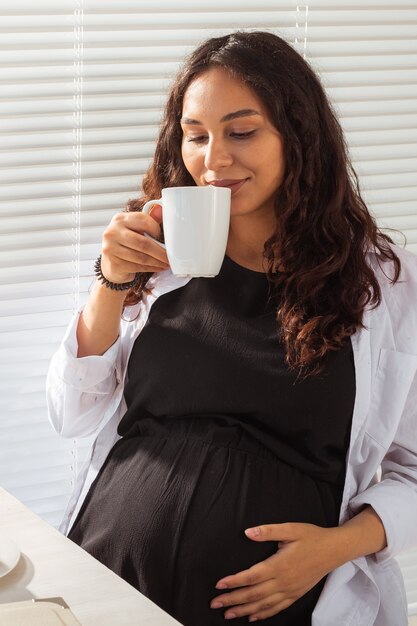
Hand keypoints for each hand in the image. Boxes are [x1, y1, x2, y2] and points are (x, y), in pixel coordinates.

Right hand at [101, 205, 169, 282]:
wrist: (111, 263)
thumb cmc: (126, 244)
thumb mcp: (135, 229)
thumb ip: (148, 220)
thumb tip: (161, 209)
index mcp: (120, 219)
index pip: (143, 220)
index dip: (157, 230)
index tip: (164, 237)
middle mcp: (113, 232)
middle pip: (143, 242)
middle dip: (160, 251)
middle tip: (170, 256)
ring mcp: (111, 249)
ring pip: (142, 257)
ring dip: (157, 262)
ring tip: (166, 263)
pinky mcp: (114, 264)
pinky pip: (138, 267)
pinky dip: (151, 268)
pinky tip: (158, 267)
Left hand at [211, 522, 341, 621]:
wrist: (334, 550)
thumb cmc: (311, 537)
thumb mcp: (290, 529)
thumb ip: (268, 531)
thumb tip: (248, 532)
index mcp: (279, 565)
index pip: (251, 577)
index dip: (234, 582)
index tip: (219, 585)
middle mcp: (283, 581)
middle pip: (253, 594)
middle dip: (233, 600)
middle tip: (215, 603)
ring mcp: (290, 590)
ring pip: (263, 604)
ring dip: (244, 610)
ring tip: (228, 614)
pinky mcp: (296, 594)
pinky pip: (277, 608)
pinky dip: (263, 614)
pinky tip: (252, 617)